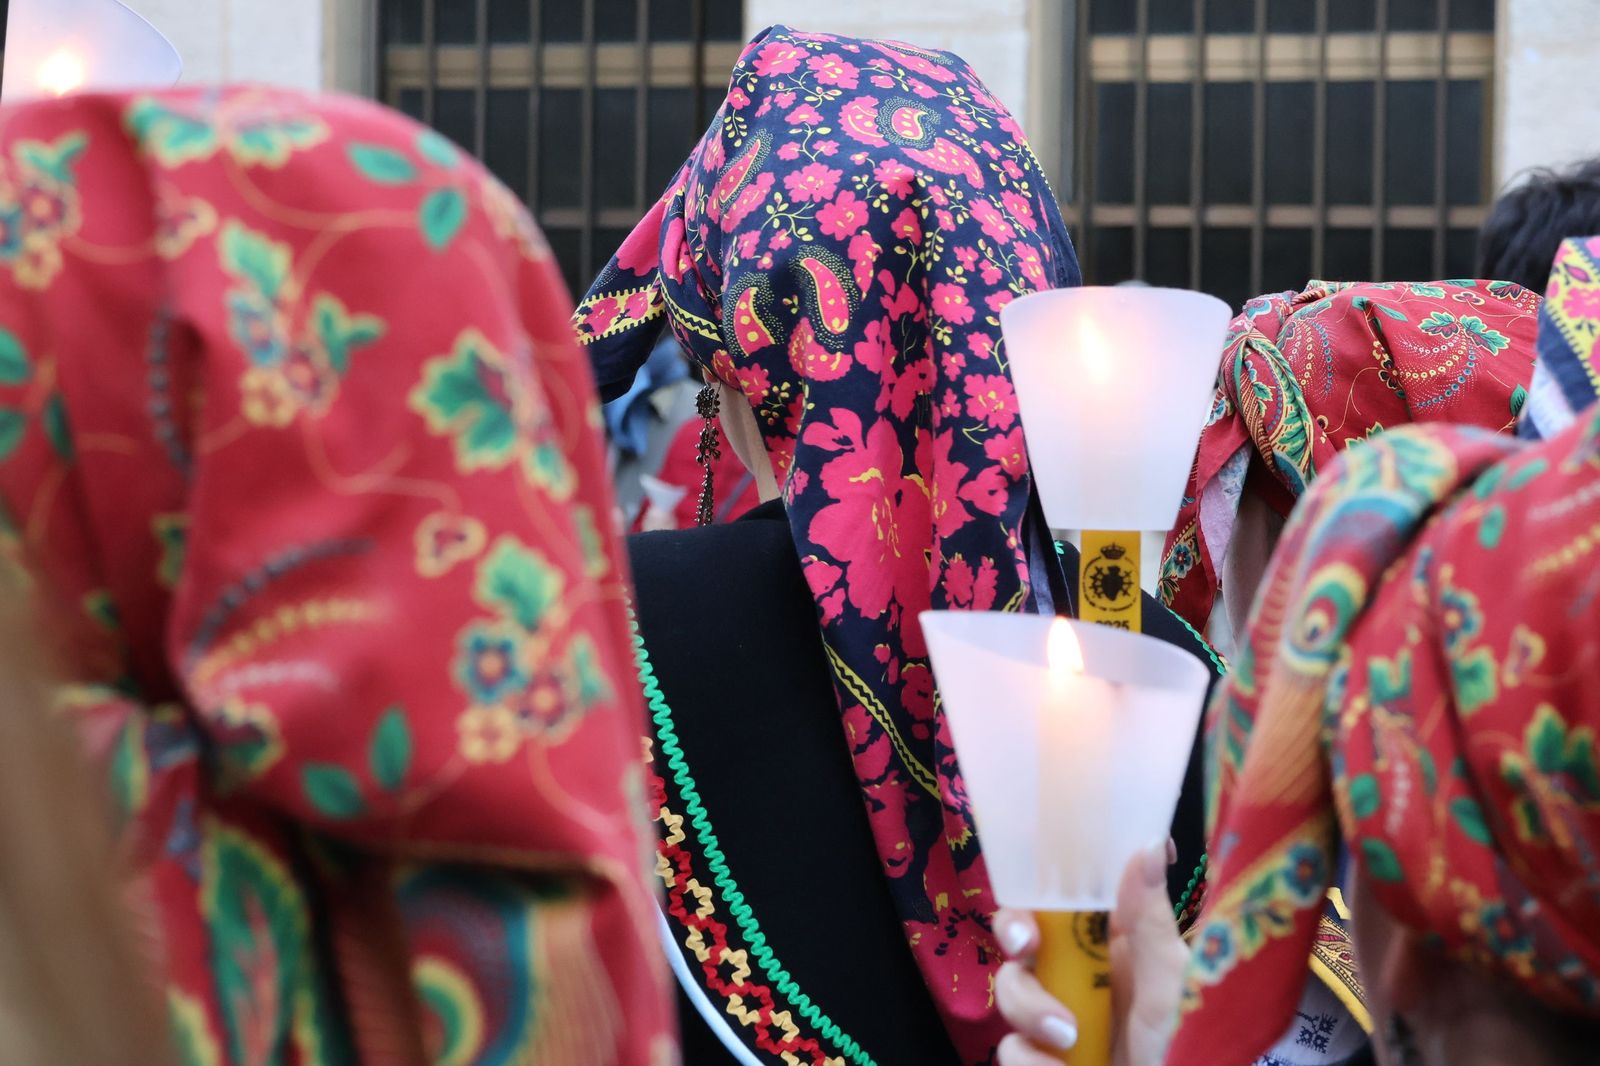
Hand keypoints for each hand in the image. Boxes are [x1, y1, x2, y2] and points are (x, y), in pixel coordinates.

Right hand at [995, 842, 1188, 1065]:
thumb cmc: (1189, 1052)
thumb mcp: (1173, 985)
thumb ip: (1149, 919)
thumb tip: (1146, 844)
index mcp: (1113, 949)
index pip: (1059, 906)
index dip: (1033, 900)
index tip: (1030, 916)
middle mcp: (1081, 981)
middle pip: (1020, 944)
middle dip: (1015, 945)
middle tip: (1025, 949)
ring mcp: (1060, 1026)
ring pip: (1008, 996)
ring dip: (1030, 1015)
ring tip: (1069, 1042)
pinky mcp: (1046, 1064)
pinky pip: (1011, 1052)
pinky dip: (1032, 1063)